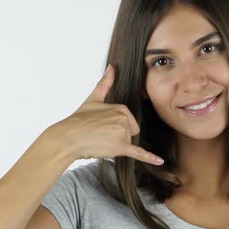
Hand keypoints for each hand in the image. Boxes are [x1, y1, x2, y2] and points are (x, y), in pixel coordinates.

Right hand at [41, 64, 163, 165]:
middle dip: (118, 136)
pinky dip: (149, 158)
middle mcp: (124, 119)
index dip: (116, 126)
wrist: (68, 137)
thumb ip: (105, 83)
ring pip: (128, 143)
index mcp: (121, 108)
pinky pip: (138, 153)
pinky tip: (160, 162)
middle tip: (100, 135)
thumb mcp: (93, 99)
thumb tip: (112, 67)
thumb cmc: (78, 120)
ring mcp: (123, 133)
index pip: (129, 122)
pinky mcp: (120, 147)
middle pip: (130, 133)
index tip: (102, 126)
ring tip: (100, 141)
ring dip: (116, 145)